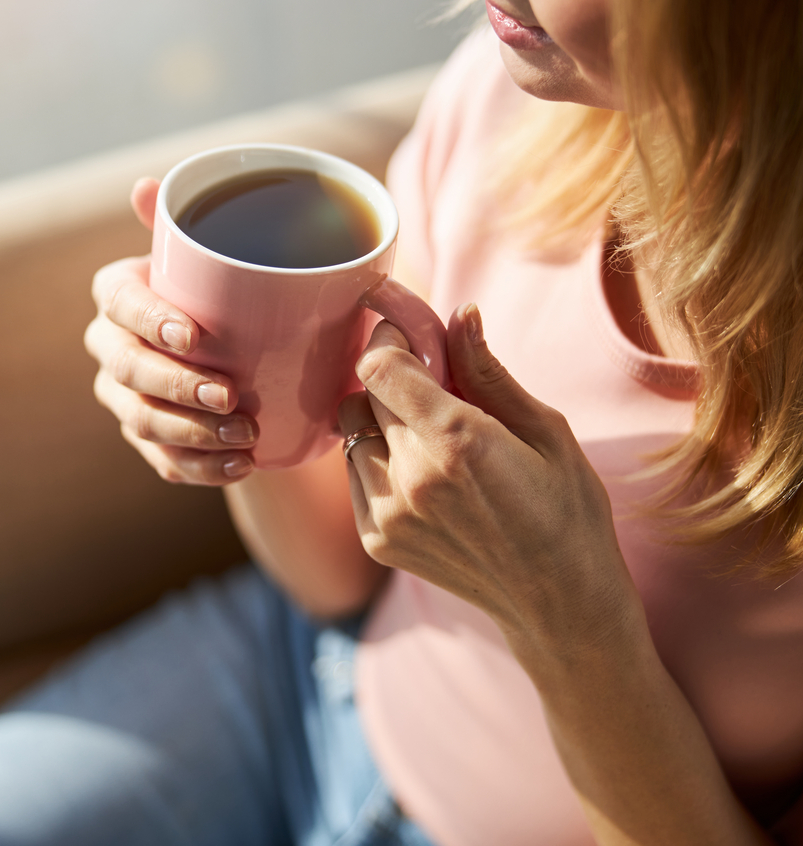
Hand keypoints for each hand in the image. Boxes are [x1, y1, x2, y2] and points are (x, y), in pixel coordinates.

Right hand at [84, 178, 258, 484]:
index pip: (120, 303)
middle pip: (127, 370)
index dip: (150, 321)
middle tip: (230, 397)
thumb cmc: (226, 291)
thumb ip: (190, 222)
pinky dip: (201, 467)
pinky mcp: (146, 438)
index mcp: (118, 293)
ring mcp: (123, 396)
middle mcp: (110, 345)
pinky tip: (240, 464)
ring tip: (245, 437)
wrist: (243, 349)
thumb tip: (146, 187)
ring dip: (193, 433)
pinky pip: (163, 459)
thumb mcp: (217, 255)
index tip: (194, 335)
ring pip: (141, 421)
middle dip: (176, 387)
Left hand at [338, 298, 644, 661]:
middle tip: (431, 384)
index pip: (380, 367)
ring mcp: (389, 513)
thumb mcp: (546, 432)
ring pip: (351, 435)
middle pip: (363, 396)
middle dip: (392, 379)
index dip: (390, 341)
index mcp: (457, 441)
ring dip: (381, 421)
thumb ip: (488, 372)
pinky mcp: (376, 540)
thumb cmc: (567, 510)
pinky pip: (354, 475)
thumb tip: (458, 315)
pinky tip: (422, 473)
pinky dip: (377, 461)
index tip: (411, 336)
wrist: (559, 602)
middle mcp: (411, 477)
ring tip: (429, 436)